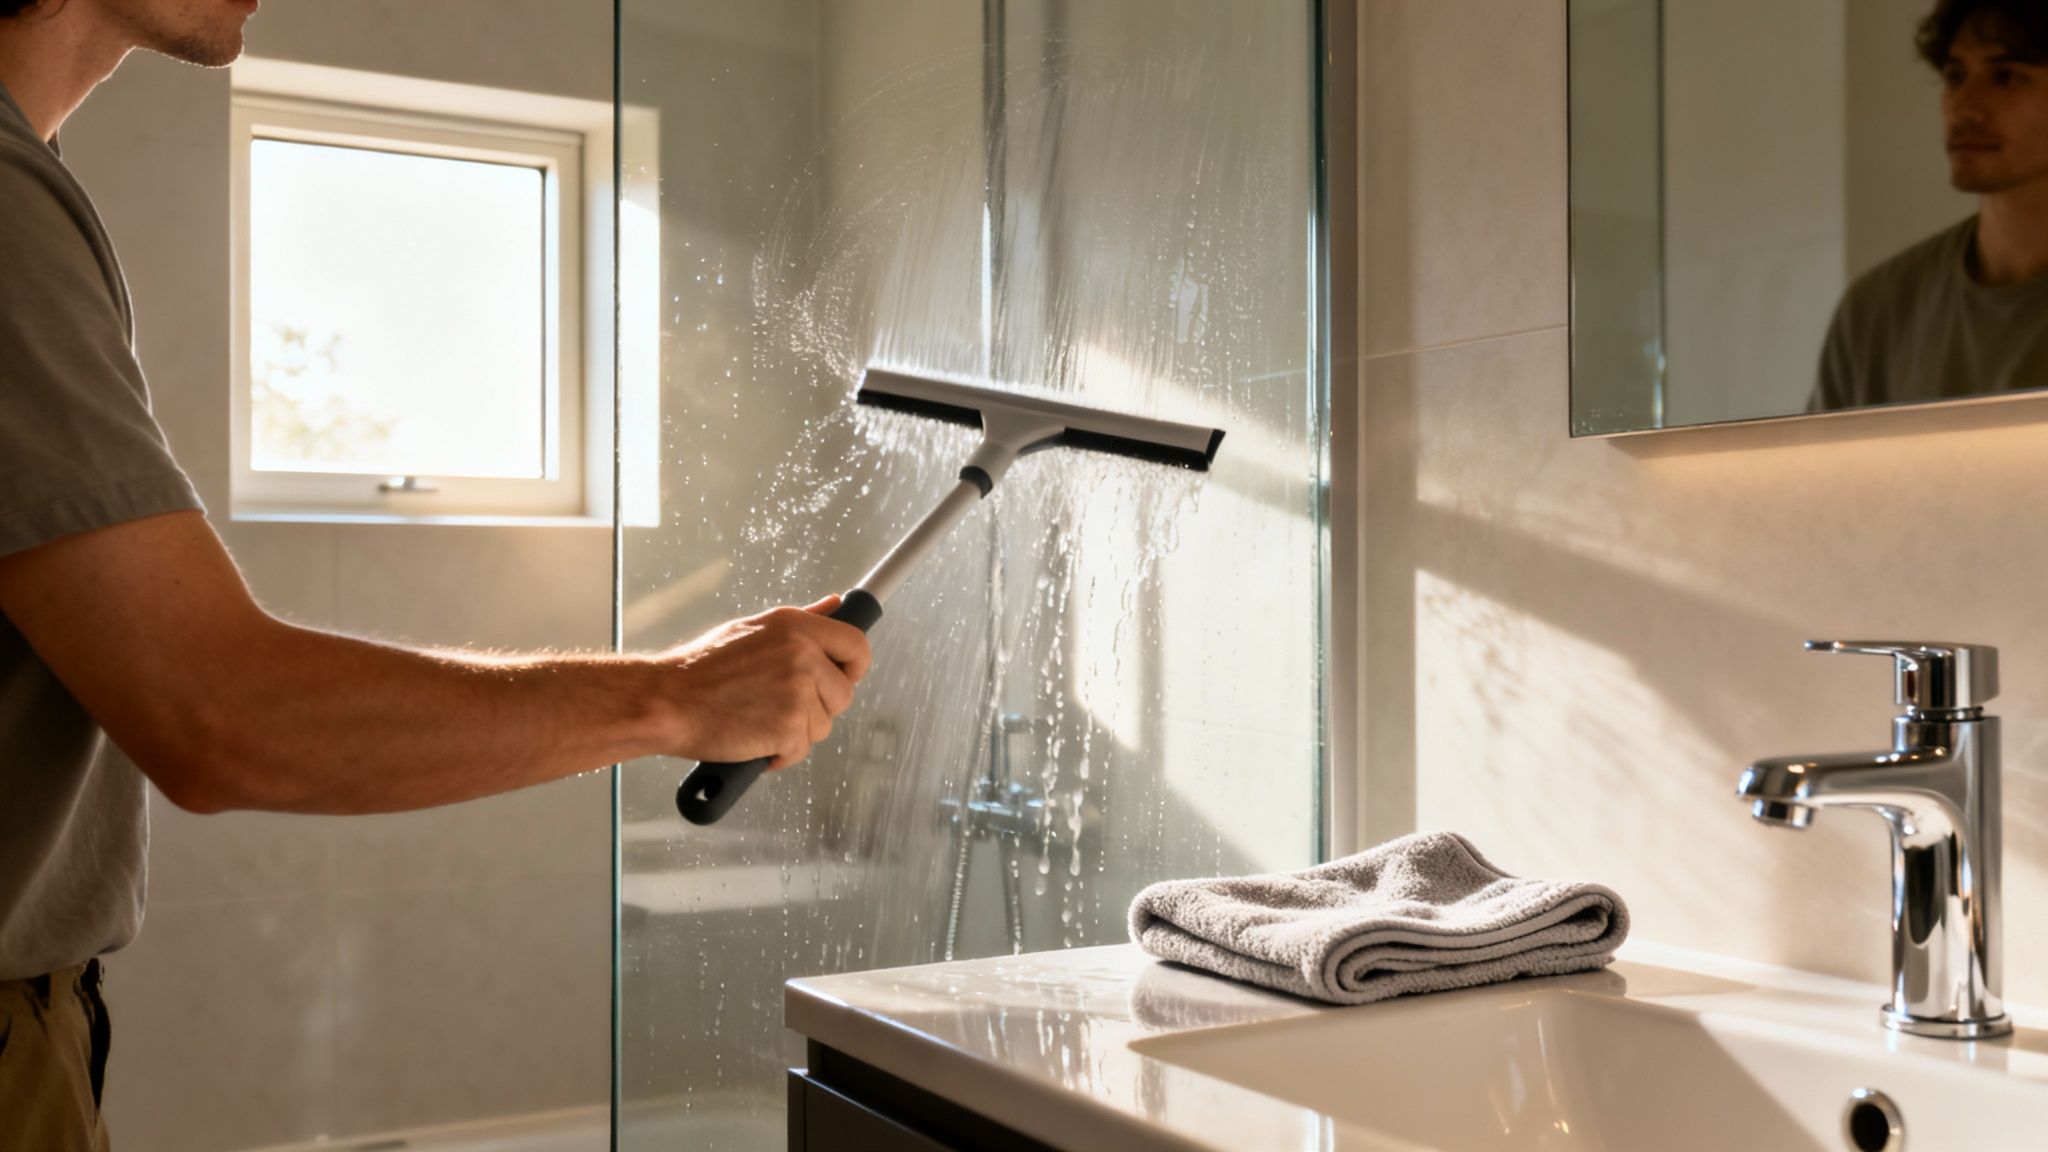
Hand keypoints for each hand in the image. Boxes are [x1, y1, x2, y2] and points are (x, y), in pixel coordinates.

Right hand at [659, 597, 872, 768]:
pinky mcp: (788, 728)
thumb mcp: (754, 628)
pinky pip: (801, 750)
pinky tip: (754, 740)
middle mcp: (802, 655)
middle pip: (844, 693)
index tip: (843, 677)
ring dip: (796, 732)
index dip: (854, 667)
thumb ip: (802, 620)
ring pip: (823, 726)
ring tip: (758, 720)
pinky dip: (780, 754)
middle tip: (782, 707)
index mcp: (796, 626)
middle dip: (819, 707)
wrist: (666, 702)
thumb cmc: (700, 668)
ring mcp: (798, 692)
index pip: (857, 645)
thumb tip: (835, 605)